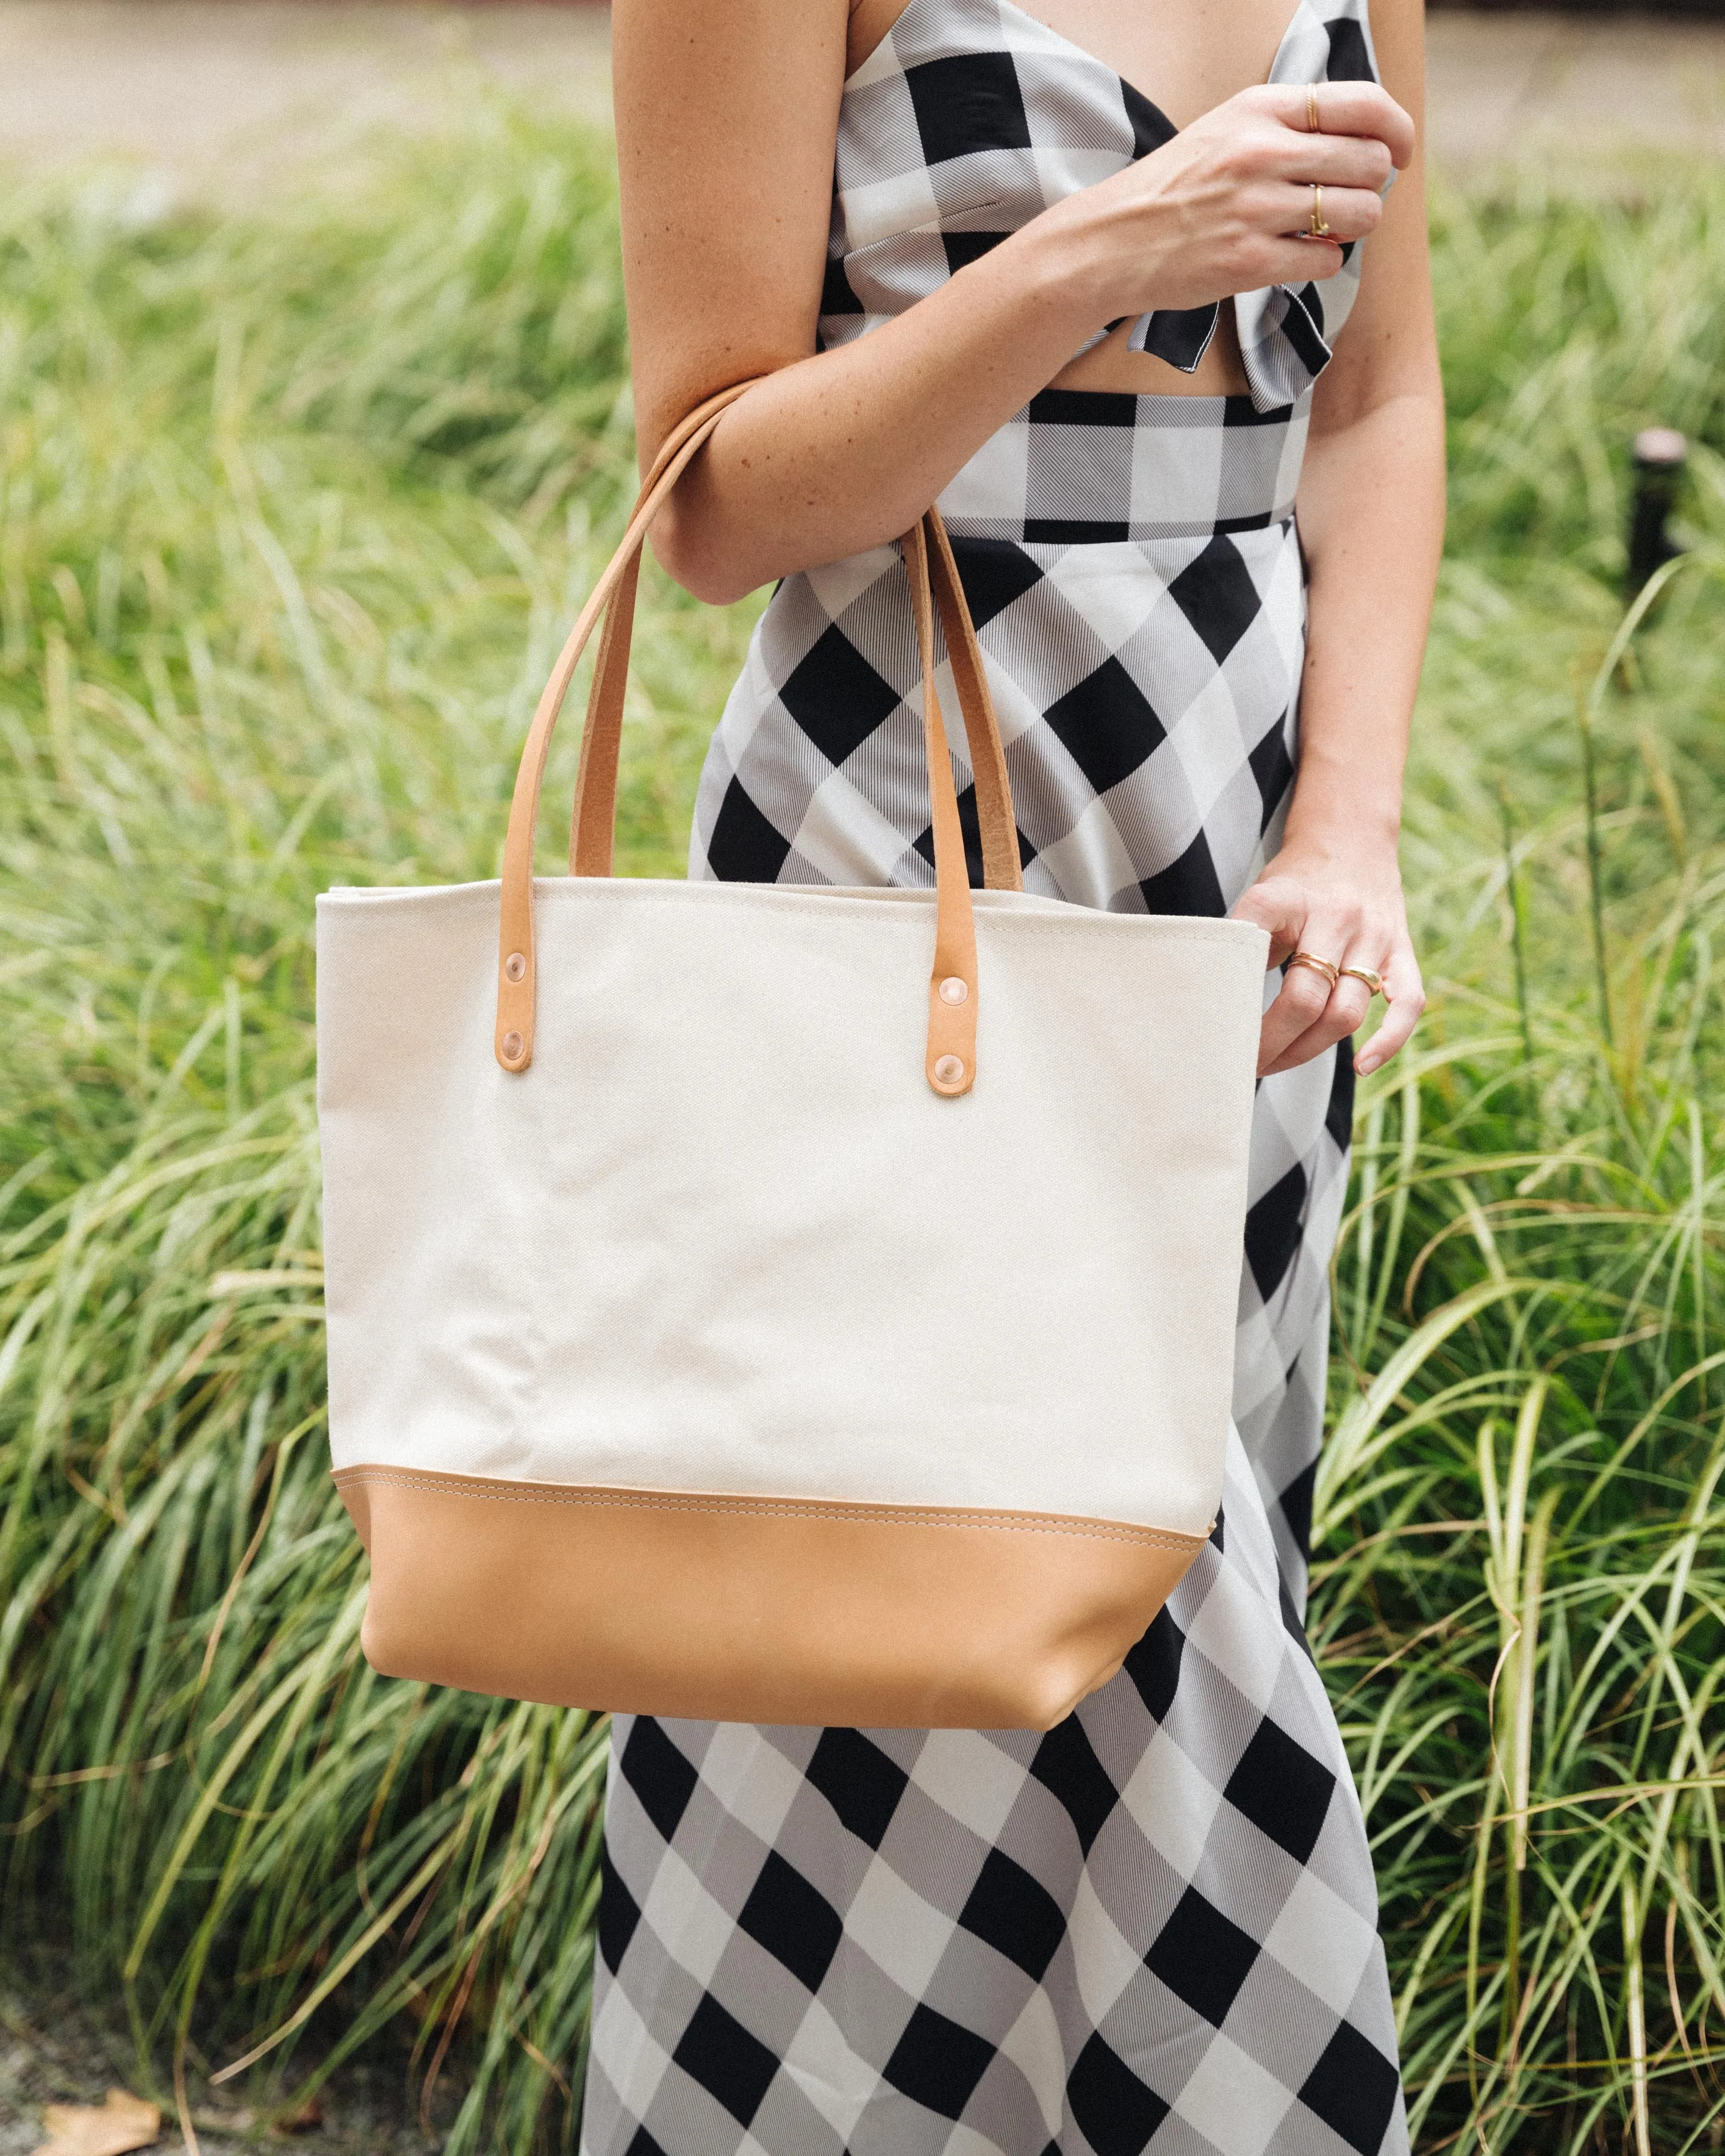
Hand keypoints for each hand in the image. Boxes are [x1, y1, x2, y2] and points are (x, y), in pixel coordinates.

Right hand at [1040, 82, 1414, 318]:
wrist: (1112, 242)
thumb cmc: (1176, 188)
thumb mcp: (1227, 129)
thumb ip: (1290, 125)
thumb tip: (1364, 143)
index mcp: (1260, 109)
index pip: (1363, 105)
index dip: (1396, 130)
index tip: (1398, 152)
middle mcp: (1261, 153)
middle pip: (1369, 163)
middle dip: (1371, 186)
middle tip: (1347, 199)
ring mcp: (1255, 209)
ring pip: (1358, 214)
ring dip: (1353, 227)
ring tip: (1323, 230)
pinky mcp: (1249, 263)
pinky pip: (1326, 260)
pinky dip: (1322, 262)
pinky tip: (1295, 256)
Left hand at [1232, 840, 1424, 1078]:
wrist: (1351, 838)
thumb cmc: (1294, 883)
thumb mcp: (1260, 898)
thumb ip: (1247, 944)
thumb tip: (1223, 1006)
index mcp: (1287, 898)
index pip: (1254, 937)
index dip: (1233, 989)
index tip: (1217, 1024)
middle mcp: (1336, 916)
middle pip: (1305, 998)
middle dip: (1271, 1042)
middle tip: (1243, 1063)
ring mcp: (1374, 935)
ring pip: (1347, 1011)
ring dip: (1308, 1050)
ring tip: (1276, 1064)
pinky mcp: (1402, 951)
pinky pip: (1407, 1004)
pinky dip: (1388, 1041)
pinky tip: (1362, 1065)